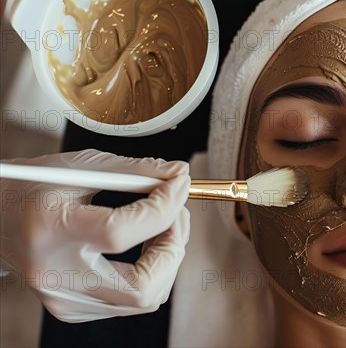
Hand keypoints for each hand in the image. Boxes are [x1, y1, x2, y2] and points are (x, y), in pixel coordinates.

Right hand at [0, 149, 190, 322]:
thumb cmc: (34, 188)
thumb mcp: (81, 168)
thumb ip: (134, 170)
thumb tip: (178, 173)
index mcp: (50, 230)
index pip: (122, 232)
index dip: (164, 208)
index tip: (179, 184)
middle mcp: (55, 274)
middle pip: (142, 287)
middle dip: (173, 247)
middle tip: (176, 212)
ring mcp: (64, 299)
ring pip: (146, 298)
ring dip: (168, 258)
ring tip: (162, 223)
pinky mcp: (73, 308)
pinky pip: (132, 300)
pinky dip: (152, 270)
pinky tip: (145, 242)